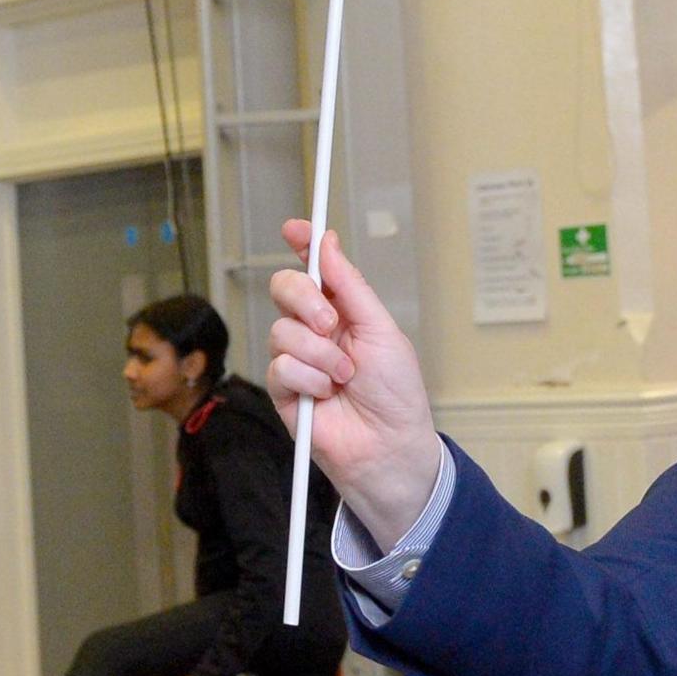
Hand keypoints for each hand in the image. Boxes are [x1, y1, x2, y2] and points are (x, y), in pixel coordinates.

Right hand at [267, 221, 442, 543]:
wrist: (388, 446)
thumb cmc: (396, 393)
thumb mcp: (380, 329)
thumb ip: (349, 285)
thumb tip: (328, 243)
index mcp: (343, 311)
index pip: (314, 269)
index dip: (302, 245)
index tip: (296, 229)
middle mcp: (315, 331)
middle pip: (285, 289)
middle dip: (305, 299)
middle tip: (331, 322)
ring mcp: (297, 359)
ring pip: (281, 331)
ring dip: (319, 354)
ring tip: (343, 378)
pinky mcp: (283, 390)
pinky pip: (280, 366)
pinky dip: (308, 379)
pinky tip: (326, 396)